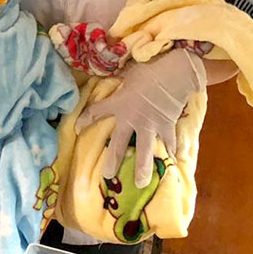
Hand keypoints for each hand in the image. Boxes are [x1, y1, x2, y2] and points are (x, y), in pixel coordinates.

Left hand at [76, 49, 205, 186]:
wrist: (175, 72)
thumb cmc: (149, 69)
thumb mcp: (129, 74)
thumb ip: (122, 83)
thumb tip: (116, 78)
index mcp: (119, 103)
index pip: (97, 112)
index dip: (85, 119)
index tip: (77, 127)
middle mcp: (132, 119)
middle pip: (119, 143)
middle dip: (112, 160)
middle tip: (107, 175)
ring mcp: (150, 125)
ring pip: (145, 151)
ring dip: (142, 169)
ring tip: (141, 184)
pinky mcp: (167, 126)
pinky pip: (169, 143)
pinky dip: (172, 151)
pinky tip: (173, 162)